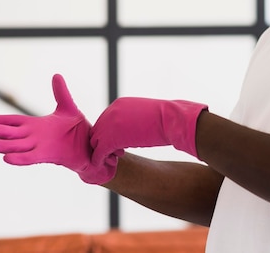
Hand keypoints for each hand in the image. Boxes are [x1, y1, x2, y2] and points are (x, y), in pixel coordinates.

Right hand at [0, 74, 116, 183]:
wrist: (90, 147)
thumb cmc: (77, 130)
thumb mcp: (68, 107)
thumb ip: (61, 92)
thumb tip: (56, 75)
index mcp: (34, 125)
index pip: (11, 121)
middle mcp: (33, 136)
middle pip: (10, 133)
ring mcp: (39, 147)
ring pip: (17, 146)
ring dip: (3, 146)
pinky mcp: (48, 156)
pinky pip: (30, 158)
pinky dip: (20, 158)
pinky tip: (6, 159)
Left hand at [90, 97, 207, 166]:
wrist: (172, 120)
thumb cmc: (164, 119)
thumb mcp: (142, 116)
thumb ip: (130, 121)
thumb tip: (128, 131)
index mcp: (119, 104)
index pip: (105, 121)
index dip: (109, 135)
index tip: (119, 146)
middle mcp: (111, 111)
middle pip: (98, 130)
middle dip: (104, 144)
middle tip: (116, 155)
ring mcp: (110, 124)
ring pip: (96, 141)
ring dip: (102, 152)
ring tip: (114, 160)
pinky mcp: (112, 137)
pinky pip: (100, 151)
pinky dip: (100, 159)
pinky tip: (108, 165)